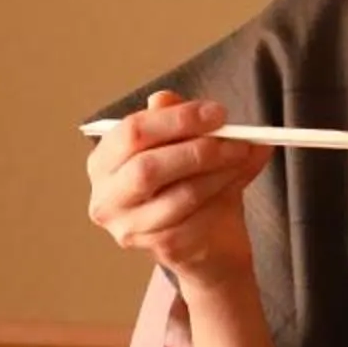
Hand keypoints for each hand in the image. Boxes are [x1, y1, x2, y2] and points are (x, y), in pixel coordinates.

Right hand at [85, 90, 270, 292]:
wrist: (207, 244)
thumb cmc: (189, 186)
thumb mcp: (183, 146)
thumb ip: (173, 122)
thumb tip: (166, 97)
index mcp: (104, 163)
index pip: (131, 133)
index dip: (176, 119)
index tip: (216, 113)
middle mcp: (106, 198)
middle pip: (147, 167)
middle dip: (197, 148)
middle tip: (234, 137)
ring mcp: (131, 228)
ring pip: (180, 194)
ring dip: (218, 171)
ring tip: (243, 155)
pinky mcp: (161, 249)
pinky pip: (198, 217)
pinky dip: (224, 193)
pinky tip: (238, 179)